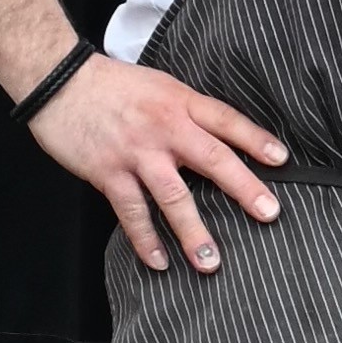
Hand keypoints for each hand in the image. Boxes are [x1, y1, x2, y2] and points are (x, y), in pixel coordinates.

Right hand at [26, 55, 287, 277]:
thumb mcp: (160, 86)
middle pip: (213, 159)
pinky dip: (146, 239)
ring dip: (193, 231)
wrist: (60, 81)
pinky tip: (159, 261)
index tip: (281, 160)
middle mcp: (164, 128)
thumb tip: (219, 138)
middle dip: (243, 189)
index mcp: (180, 102)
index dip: (256, 139)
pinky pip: (132, 212)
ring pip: (173, 196)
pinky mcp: (109, 173)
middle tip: (269, 213)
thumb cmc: (112, 84)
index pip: (226, 120)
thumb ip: (188, 112)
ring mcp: (137, 153)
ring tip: (211, 262)